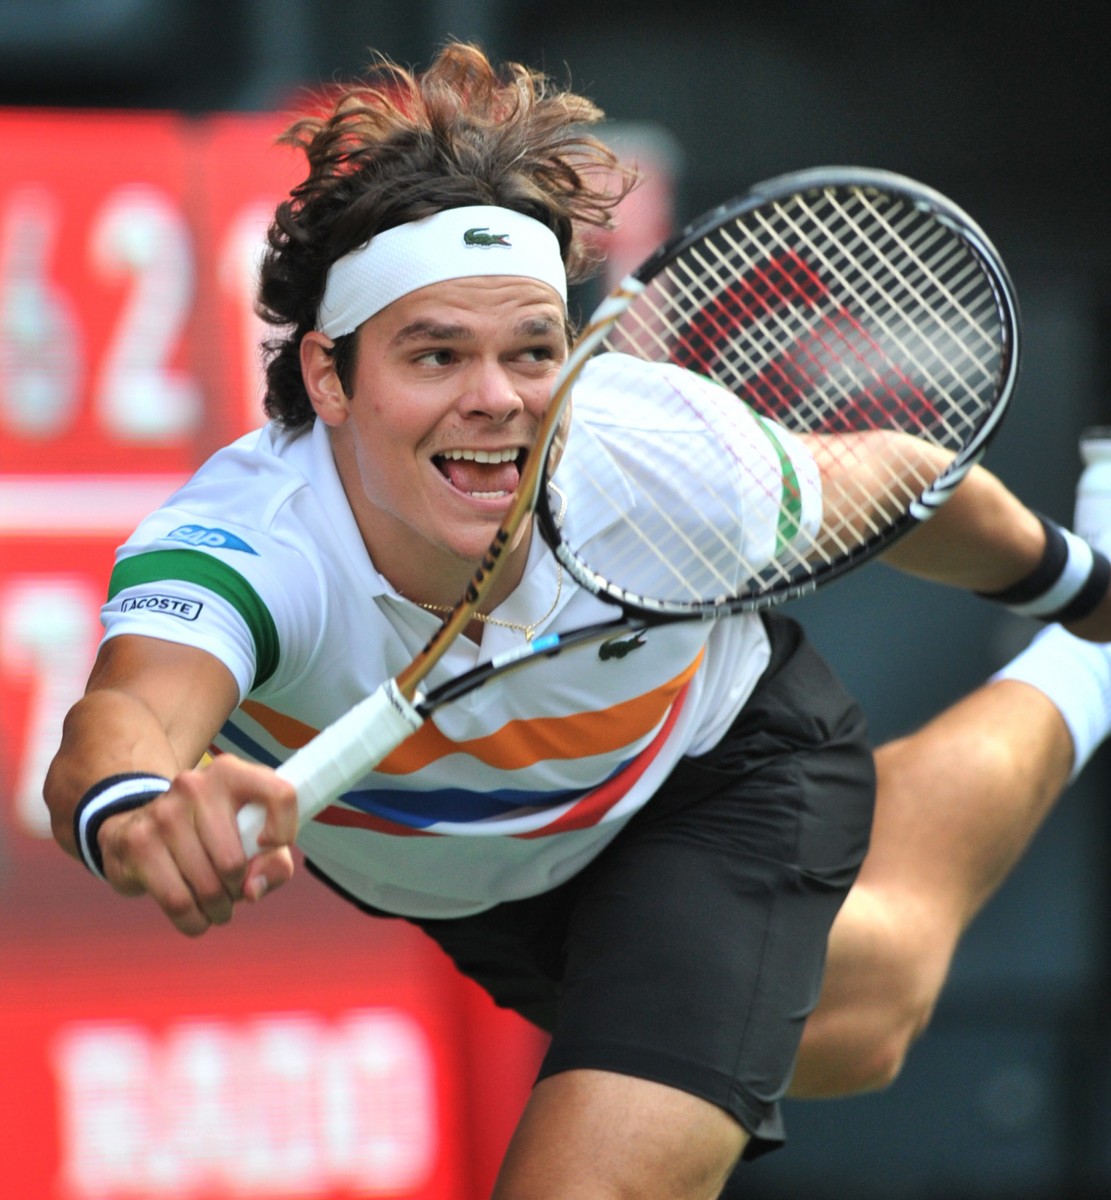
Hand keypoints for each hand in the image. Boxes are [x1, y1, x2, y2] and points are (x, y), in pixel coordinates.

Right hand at [97, 755, 297, 935]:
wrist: (138, 823)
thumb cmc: (211, 835)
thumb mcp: (251, 838)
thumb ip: (273, 864)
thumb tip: (253, 890)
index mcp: (232, 773)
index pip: (280, 794)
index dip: (285, 831)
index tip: (270, 846)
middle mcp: (196, 786)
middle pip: (234, 861)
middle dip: (238, 890)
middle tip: (233, 890)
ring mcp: (164, 813)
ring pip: (207, 886)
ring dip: (218, 909)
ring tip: (216, 904)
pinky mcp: (138, 843)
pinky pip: (178, 901)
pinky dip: (194, 921)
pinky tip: (195, 916)